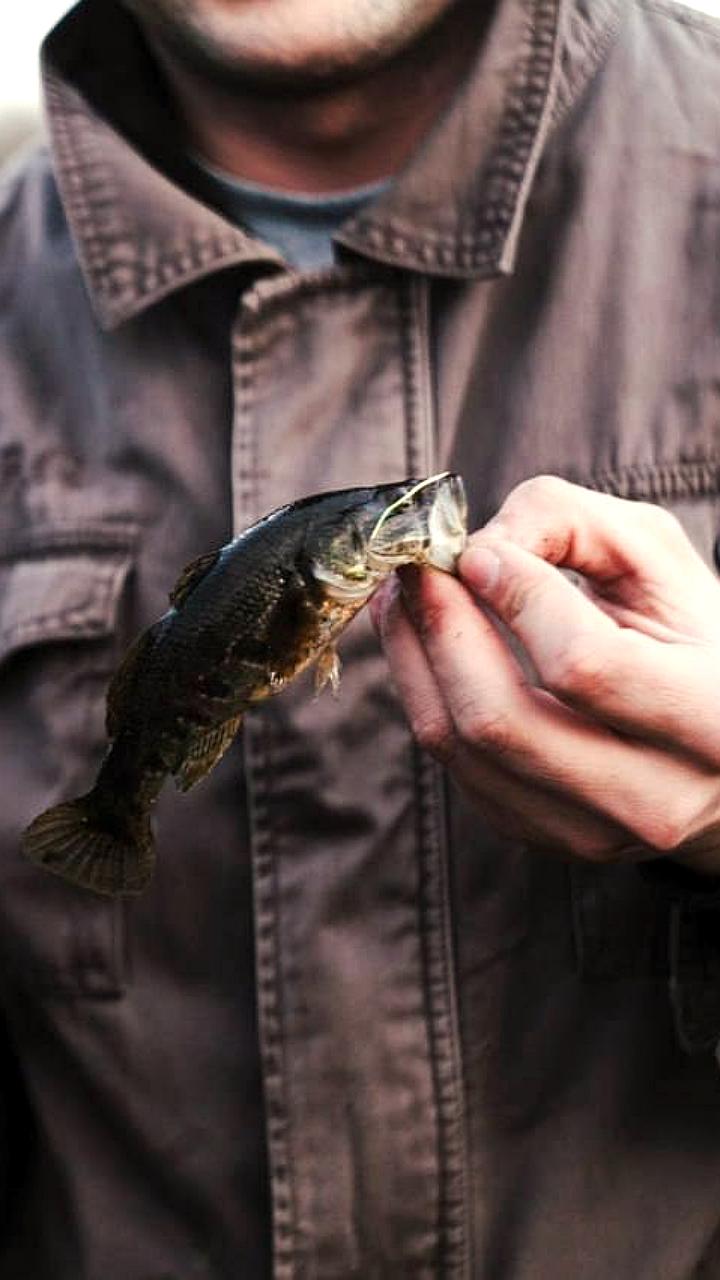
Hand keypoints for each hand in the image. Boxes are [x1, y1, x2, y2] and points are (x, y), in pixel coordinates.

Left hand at [371, 476, 719, 874]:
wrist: (718, 744)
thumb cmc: (689, 634)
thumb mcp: (656, 558)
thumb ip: (572, 524)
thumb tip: (474, 553)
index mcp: (713, 718)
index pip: (586, 665)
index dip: (518, 600)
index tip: (480, 552)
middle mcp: (658, 797)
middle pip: (501, 719)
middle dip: (441, 627)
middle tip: (416, 568)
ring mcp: (595, 831)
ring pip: (463, 746)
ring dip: (415, 657)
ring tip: (404, 596)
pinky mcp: (543, 836)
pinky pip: (455, 767)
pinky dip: (425, 695)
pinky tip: (424, 645)